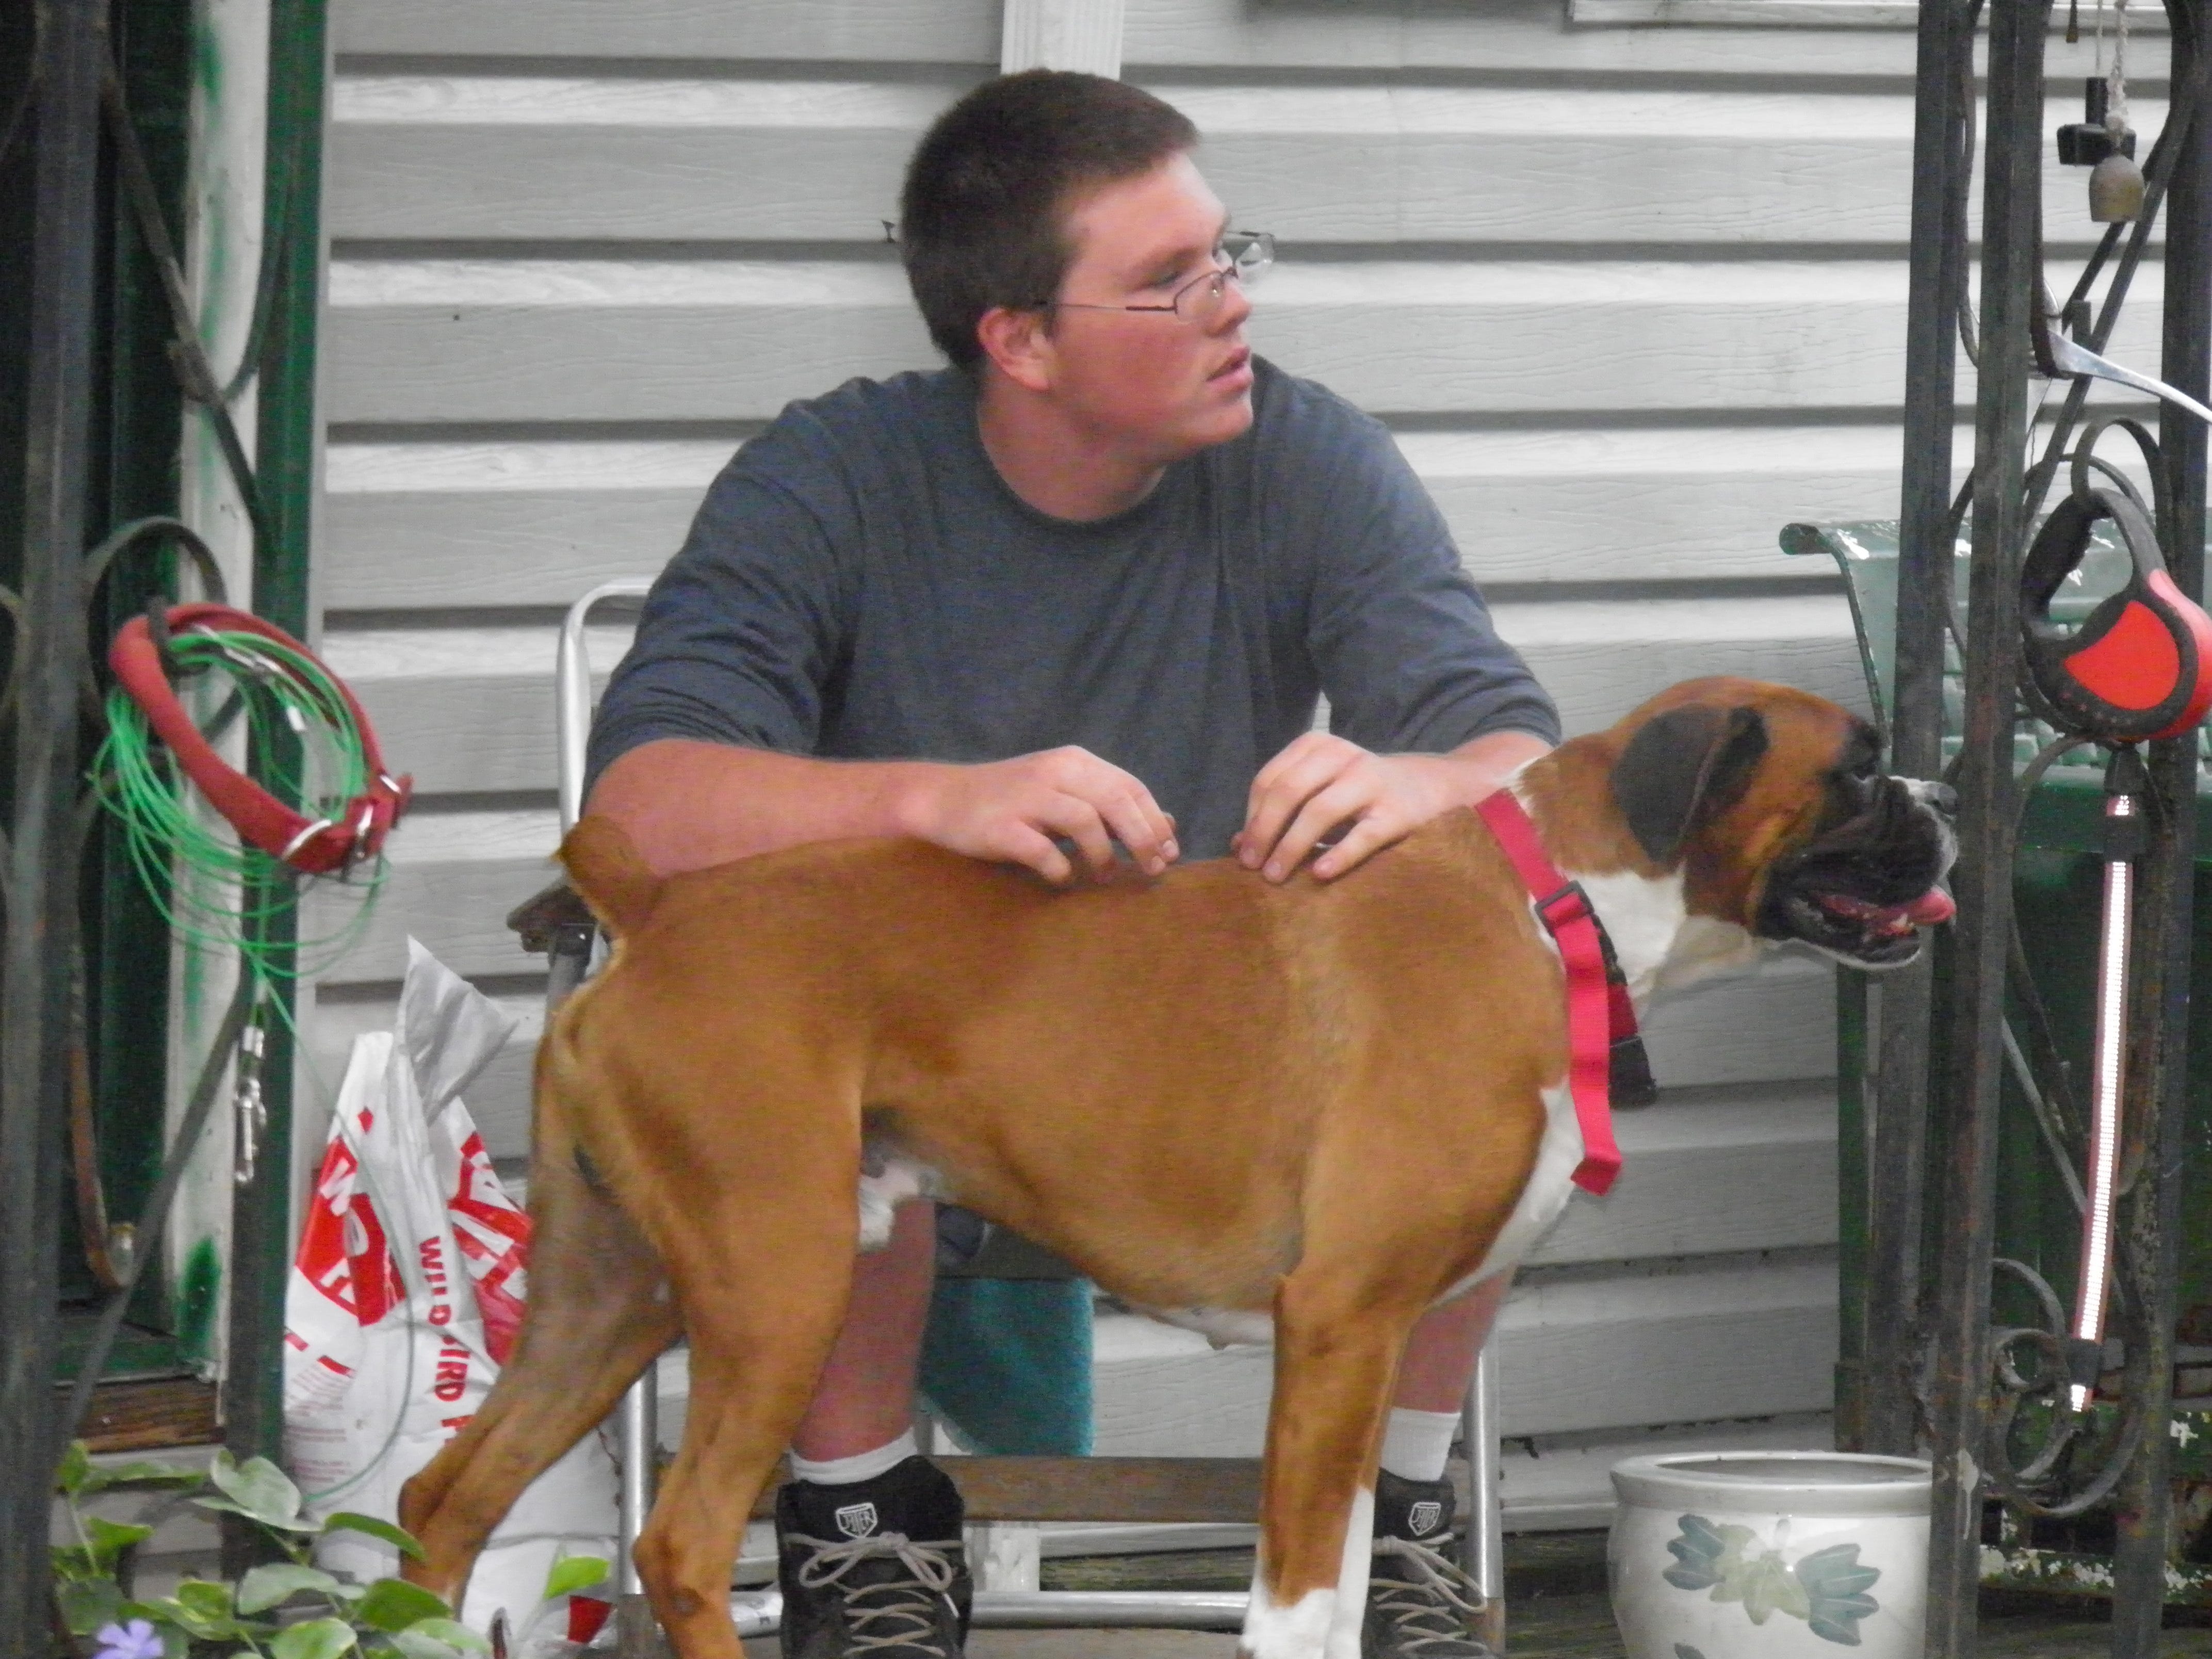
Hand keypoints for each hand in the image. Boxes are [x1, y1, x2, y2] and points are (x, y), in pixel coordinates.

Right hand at [898, 747, 1177, 885]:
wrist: (942, 799)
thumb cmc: (1013, 800)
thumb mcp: (1065, 792)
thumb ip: (1112, 807)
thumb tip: (1171, 826)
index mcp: (1074, 762)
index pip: (1130, 787)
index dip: (1155, 821)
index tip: (1169, 852)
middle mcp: (1053, 772)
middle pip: (1115, 801)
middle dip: (1142, 838)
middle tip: (1152, 868)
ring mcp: (1026, 797)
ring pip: (1085, 821)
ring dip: (1104, 855)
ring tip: (1104, 874)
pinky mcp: (1001, 826)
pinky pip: (1043, 851)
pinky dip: (1060, 869)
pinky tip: (1062, 877)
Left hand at [1235, 730, 1550, 883]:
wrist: (1435, 786)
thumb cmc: (1363, 793)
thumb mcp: (1323, 788)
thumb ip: (1284, 810)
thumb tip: (1238, 845)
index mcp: (1318, 746)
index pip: (1270, 779)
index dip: (1252, 816)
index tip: (1244, 848)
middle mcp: (1343, 756)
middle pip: (1289, 792)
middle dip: (1264, 831)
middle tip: (1251, 867)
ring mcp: (1371, 782)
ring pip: (1320, 811)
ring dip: (1291, 846)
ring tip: (1275, 877)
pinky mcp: (1397, 811)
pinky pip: (1362, 835)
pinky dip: (1338, 855)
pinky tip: (1319, 874)